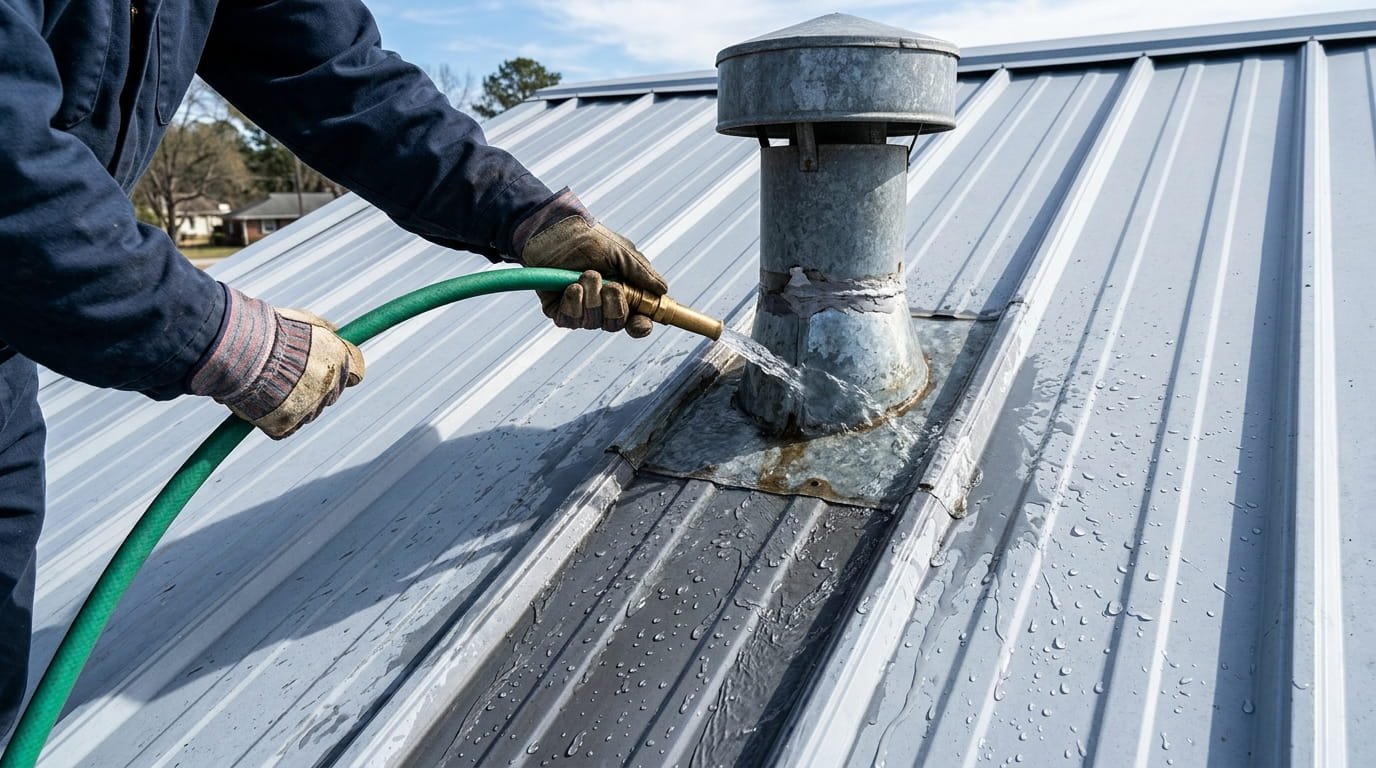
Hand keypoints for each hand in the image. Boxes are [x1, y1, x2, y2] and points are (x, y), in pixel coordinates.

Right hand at [189, 287, 363, 438]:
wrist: (238, 349)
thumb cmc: (268, 330)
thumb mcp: (303, 319)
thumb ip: (325, 330)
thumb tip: (338, 331)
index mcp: (339, 360)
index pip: (355, 374)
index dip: (341, 372)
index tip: (328, 370)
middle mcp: (330, 386)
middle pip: (331, 394)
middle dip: (315, 387)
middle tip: (287, 375)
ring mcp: (309, 409)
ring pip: (308, 411)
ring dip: (293, 403)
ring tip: (266, 383)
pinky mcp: (286, 426)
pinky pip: (285, 427)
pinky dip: (274, 419)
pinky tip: (259, 401)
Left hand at [513, 189, 667, 337]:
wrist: (555, 230)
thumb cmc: (589, 238)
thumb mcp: (622, 253)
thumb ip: (642, 273)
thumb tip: (663, 289)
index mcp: (621, 293)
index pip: (635, 320)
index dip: (640, 326)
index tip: (640, 323)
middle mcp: (602, 305)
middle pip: (615, 325)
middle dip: (614, 305)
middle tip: (610, 286)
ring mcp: (580, 309)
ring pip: (592, 322)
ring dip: (591, 297)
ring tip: (585, 275)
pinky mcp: (558, 310)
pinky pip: (570, 321)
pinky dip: (573, 302)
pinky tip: (570, 286)